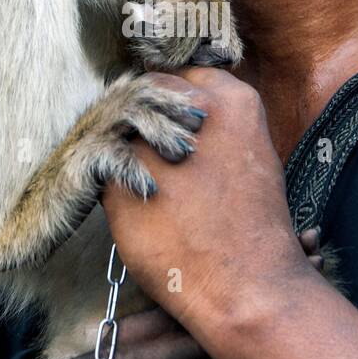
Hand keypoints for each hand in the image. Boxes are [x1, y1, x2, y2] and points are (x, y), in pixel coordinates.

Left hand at [64, 67, 318, 358]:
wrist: (246, 282)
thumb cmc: (253, 228)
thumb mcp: (249, 156)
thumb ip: (213, 128)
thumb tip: (174, 118)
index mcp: (233, 100)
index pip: (180, 76)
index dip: (165, 97)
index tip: (159, 116)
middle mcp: (192, 110)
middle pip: (145, 91)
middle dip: (138, 113)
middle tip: (139, 144)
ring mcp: (154, 140)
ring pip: (119, 124)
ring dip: (121, 144)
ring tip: (132, 173)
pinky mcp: (122, 176)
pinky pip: (104, 164)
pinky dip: (109, 180)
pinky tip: (125, 199)